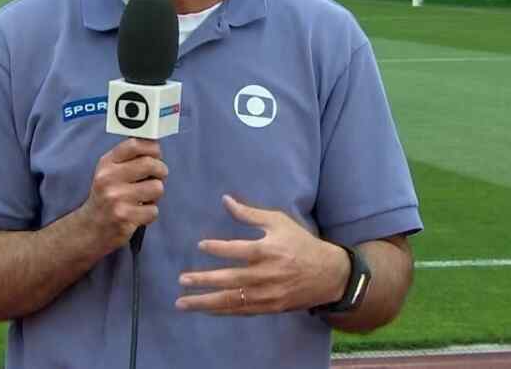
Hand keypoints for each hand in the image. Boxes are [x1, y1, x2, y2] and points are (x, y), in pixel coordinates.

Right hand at [78, 138, 167, 252]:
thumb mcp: (109, 172)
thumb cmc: (106, 196)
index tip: (156, 155)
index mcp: (106, 164)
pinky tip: (138, 213)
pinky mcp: (124, 217)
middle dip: (161, 171)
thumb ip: (129, 158)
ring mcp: (116, 198)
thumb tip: (155, 144)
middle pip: (150, 164)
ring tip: (144, 198)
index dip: (152, 148)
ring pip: (157, 188)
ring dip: (155, 195)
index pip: (134, 144)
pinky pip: (154, 210)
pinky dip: (150, 213)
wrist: (90, 227)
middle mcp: (108, 178)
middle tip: (157, 178)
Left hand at [175, 195, 349, 315]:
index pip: (236, 249)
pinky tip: (205, 309)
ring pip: (231, 300)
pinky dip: (222, 311)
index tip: (199, 246)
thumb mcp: (279, 221)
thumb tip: (225, 199)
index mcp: (267, 250)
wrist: (329, 274)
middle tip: (182, 280)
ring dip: (205, 302)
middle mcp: (266, 274)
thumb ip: (250, 213)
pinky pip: (241, 311)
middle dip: (203, 281)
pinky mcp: (269, 308)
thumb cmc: (300, 243)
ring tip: (182, 302)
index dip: (217, 248)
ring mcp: (267, 294)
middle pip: (229, 279)